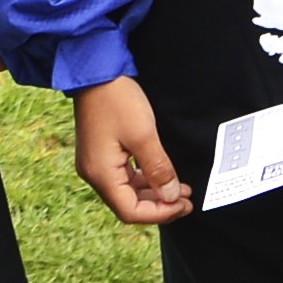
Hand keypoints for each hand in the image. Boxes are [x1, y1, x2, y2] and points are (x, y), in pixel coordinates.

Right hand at [74, 75, 191, 222]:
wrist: (96, 70)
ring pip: (127, 191)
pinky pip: (123, 176)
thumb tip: (172, 197)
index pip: (131, 211)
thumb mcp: (144, 135)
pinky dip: (143, 179)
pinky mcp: (100, 152)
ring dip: (153, 192)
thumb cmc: (117, 100)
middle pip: (128, 204)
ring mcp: (96, 163)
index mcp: (101, 173)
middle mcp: (94, 173)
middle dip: (159, 204)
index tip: (184, 204)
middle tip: (187, 199)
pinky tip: (160, 173)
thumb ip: (158, 169)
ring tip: (180, 188)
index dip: (160, 213)